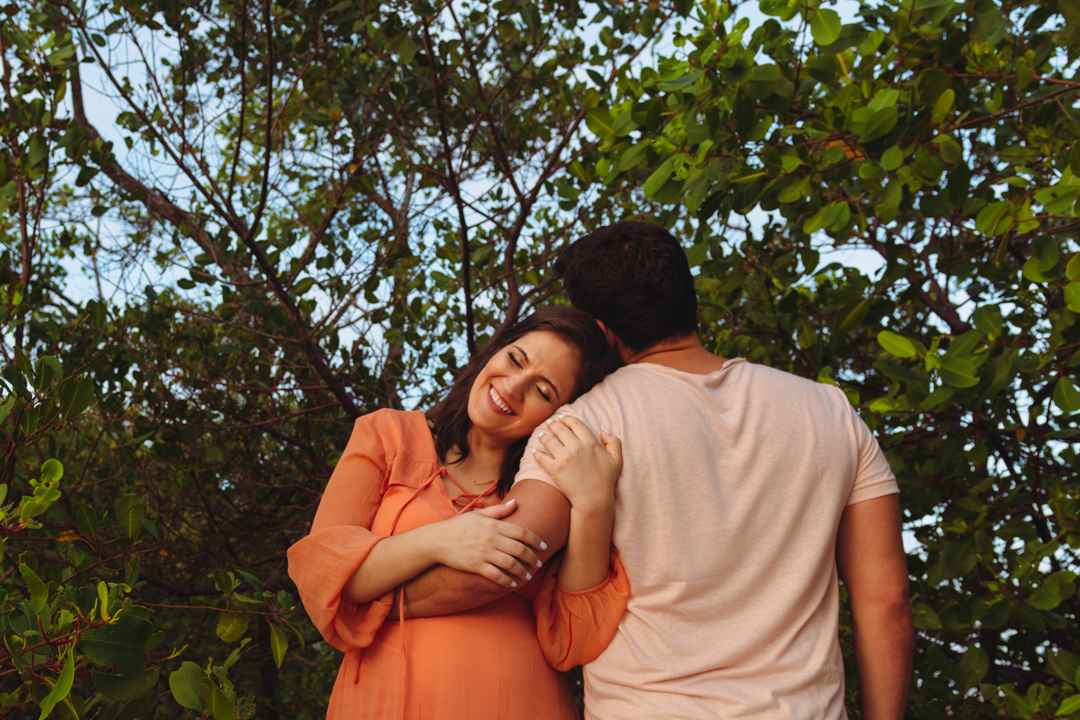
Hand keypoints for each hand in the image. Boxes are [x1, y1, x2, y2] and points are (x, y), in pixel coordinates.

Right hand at [427, 500, 546, 587]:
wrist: (437, 540)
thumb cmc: (458, 526)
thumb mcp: (478, 514)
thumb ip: (499, 510)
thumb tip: (516, 503)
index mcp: (493, 525)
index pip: (521, 531)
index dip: (535, 539)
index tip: (543, 546)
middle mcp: (490, 538)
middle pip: (519, 549)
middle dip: (532, 557)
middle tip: (539, 563)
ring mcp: (483, 553)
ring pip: (510, 564)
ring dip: (522, 571)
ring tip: (528, 576)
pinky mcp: (476, 566)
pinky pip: (496, 575)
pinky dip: (507, 581)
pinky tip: (513, 584)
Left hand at [533, 415, 621, 510]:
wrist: (594, 500)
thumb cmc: (606, 481)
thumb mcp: (617, 459)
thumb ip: (613, 442)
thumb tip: (602, 429)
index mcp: (590, 443)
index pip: (575, 424)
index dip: (567, 419)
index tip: (562, 418)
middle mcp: (576, 447)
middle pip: (560, 429)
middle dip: (553, 424)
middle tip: (549, 423)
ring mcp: (564, 458)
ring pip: (549, 440)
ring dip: (543, 436)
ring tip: (540, 435)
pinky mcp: (554, 469)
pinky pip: (541, 457)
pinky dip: (536, 452)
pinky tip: (534, 450)